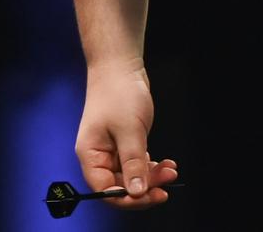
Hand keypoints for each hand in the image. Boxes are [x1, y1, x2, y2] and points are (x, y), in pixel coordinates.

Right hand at [77, 62, 179, 208]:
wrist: (119, 65)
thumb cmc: (118, 93)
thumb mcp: (129, 130)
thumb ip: (133, 162)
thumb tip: (136, 192)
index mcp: (91, 156)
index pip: (106, 190)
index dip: (129, 198)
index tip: (153, 196)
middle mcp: (99, 156)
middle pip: (120, 185)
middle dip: (145, 187)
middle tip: (168, 182)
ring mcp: (112, 150)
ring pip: (132, 175)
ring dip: (152, 176)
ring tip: (171, 170)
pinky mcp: (124, 142)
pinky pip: (137, 162)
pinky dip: (151, 165)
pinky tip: (166, 162)